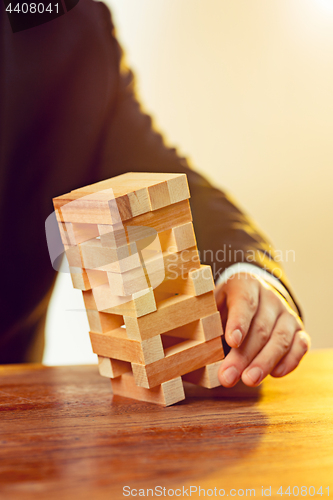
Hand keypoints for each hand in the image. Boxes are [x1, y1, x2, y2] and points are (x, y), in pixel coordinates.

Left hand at [214, 272, 309, 386]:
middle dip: (243, 355)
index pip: (244, 302)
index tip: (232, 341)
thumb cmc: (226, 306)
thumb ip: (206, 324)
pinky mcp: (298, 330)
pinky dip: (290, 361)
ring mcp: (287, 313)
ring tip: (249, 380)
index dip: (238, 322)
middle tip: (228, 377)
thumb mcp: (213, 305)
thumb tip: (193, 353)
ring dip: (264, 362)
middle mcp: (270, 296)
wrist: (253, 297)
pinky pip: (300, 346)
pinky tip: (275, 374)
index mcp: (245, 284)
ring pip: (281, 338)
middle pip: (260, 327)